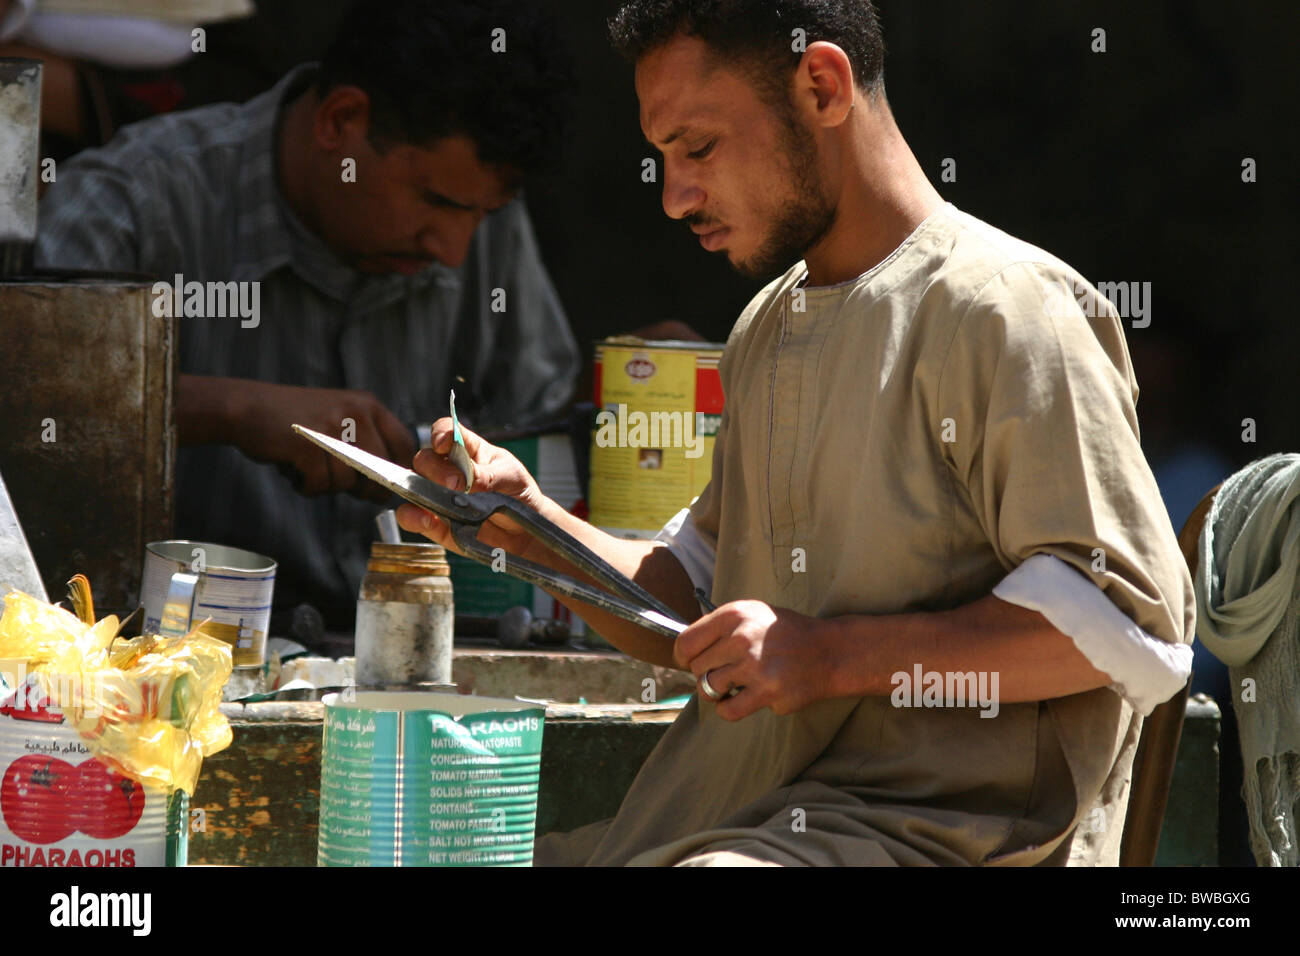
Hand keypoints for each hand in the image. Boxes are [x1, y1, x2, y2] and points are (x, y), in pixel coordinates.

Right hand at [225, 380, 414, 501]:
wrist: (247, 408)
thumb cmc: (295, 422)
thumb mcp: (339, 419)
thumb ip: (366, 445)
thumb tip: (386, 488)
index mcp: (369, 405)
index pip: (405, 444)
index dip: (398, 472)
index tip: (384, 485)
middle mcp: (357, 412)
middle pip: (381, 471)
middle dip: (363, 488)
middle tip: (337, 483)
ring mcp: (333, 427)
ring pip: (348, 481)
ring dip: (326, 486)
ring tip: (307, 469)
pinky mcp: (309, 445)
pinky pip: (321, 484)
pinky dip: (307, 486)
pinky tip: (295, 472)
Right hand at [394, 419, 548, 560]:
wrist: (524, 531)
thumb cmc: (518, 494)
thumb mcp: (511, 477)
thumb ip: (488, 475)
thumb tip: (464, 480)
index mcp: (468, 450)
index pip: (447, 431)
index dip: (441, 433)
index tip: (443, 444)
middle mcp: (448, 470)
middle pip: (426, 458)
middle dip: (436, 469)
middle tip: (456, 484)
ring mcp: (439, 495)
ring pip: (412, 485)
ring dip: (418, 491)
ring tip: (440, 501)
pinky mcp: (435, 522)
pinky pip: (412, 516)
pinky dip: (413, 517)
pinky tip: (427, 519)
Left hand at [673, 600, 833, 719]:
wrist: (828, 651)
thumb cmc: (784, 633)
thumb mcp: (752, 614)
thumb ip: (719, 627)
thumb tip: (683, 651)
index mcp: (734, 615)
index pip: (686, 642)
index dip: (682, 657)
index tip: (690, 662)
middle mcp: (742, 639)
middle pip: (696, 668)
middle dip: (706, 673)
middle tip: (726, 672)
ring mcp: (755, 667)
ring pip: (708, 689)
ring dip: (718, 692)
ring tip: (734, 685)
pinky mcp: (768, 693)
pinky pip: (727, 710)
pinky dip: (728, 709)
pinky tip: (740, 699)